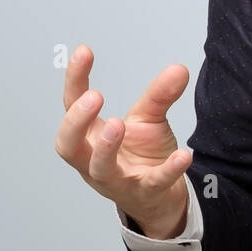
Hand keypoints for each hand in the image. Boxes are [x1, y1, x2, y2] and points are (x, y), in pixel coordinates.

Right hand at [55, 45, 193, 238]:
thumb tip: (179, 68)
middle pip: (68, 145)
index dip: (75, 80)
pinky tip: (183, 154)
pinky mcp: (145, 193)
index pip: (72, 106)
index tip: (84, 52)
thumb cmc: (143, 158)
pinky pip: (153, 183)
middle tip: (94, 97)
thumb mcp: (148, 121)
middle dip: (76, 122)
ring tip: (119, 124)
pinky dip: (168, 169)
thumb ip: (159, 95)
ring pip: (100, 169)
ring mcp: (117, 180)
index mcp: (90, 137)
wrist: (161, 199)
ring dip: (106, 147)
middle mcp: (94, 160)